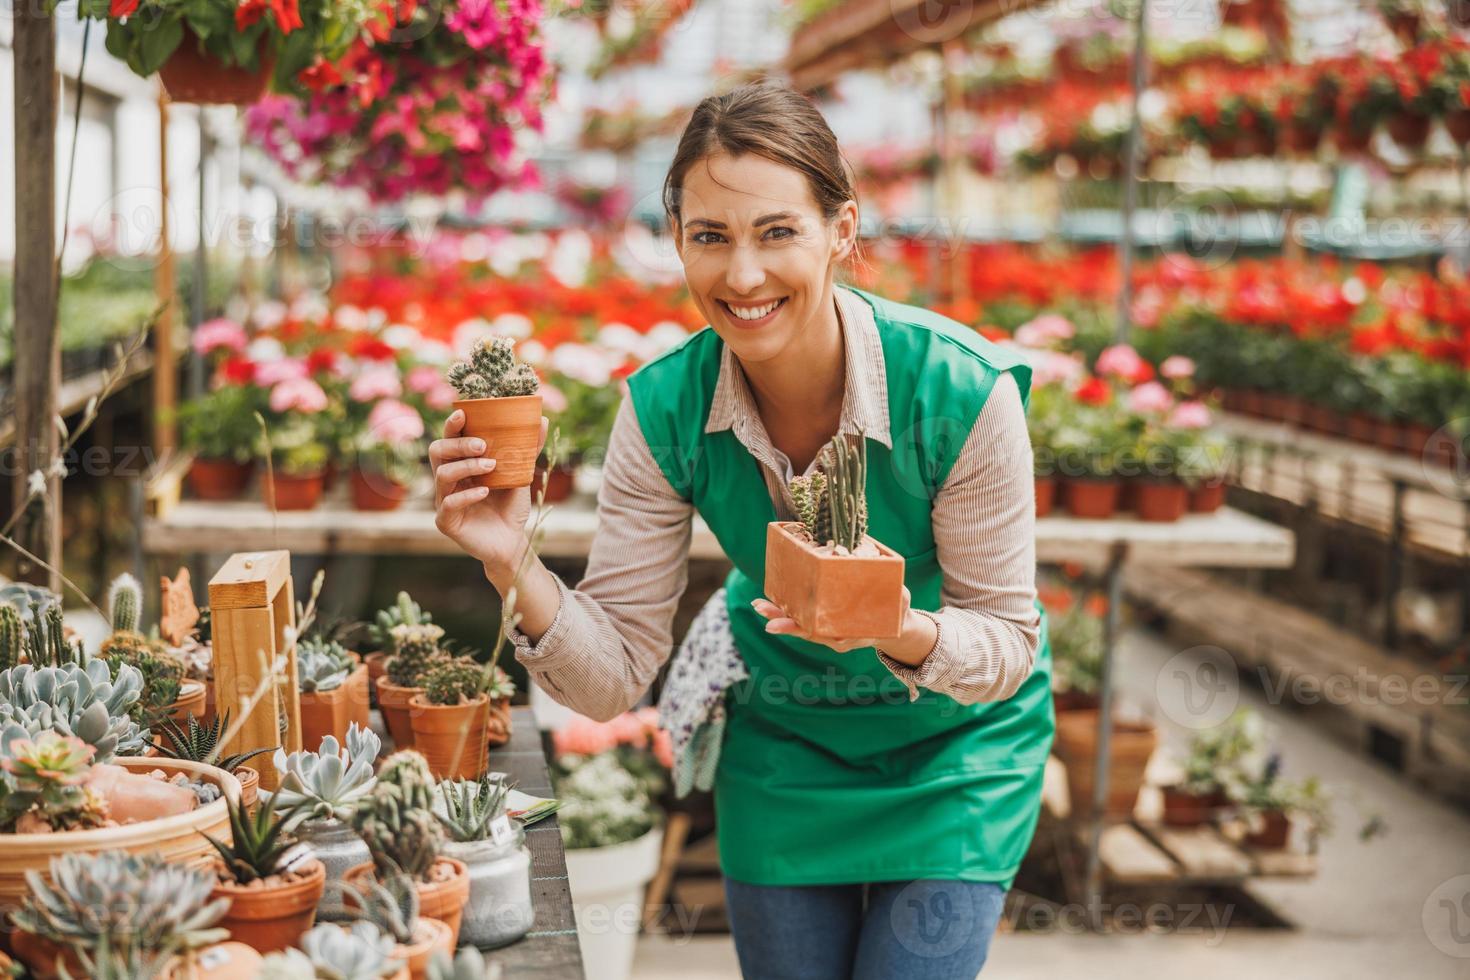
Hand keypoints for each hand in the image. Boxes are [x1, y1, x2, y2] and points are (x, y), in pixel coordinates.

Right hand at [430, 408, 548, 572]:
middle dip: (458, 444)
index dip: (452, 425)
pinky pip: (449, 504)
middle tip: (483, 445)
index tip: (463, 413)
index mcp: (460, 465)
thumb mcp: (520, 474)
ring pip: (442, 475)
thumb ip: (527, 449)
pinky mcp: (446, 522)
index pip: (449, 439)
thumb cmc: (510, 506)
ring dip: (467, 467)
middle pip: (437, 451)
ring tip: (491, 466)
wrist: (511, 541)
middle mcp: (447, 480)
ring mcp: (443, 500)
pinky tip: (485, 492)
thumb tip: (543, 420)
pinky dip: (468, 495)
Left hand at [750, 587, 920, 655]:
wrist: (895, 627)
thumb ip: (898, 598)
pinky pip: (807, 618)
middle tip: (760, 610)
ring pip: (801, 624)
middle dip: (781, 620)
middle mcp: (835, 636)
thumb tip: (898, 589)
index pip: (817, 633)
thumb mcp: (901, 606)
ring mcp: (830, 631)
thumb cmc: (897, 614)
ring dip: (779, 614)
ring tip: (759, 605)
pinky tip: (775, 599)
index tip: (775, 626)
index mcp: (849, 636)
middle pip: (803, 629)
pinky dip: (791, 609)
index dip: (796, 629)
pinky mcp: (828, 621)